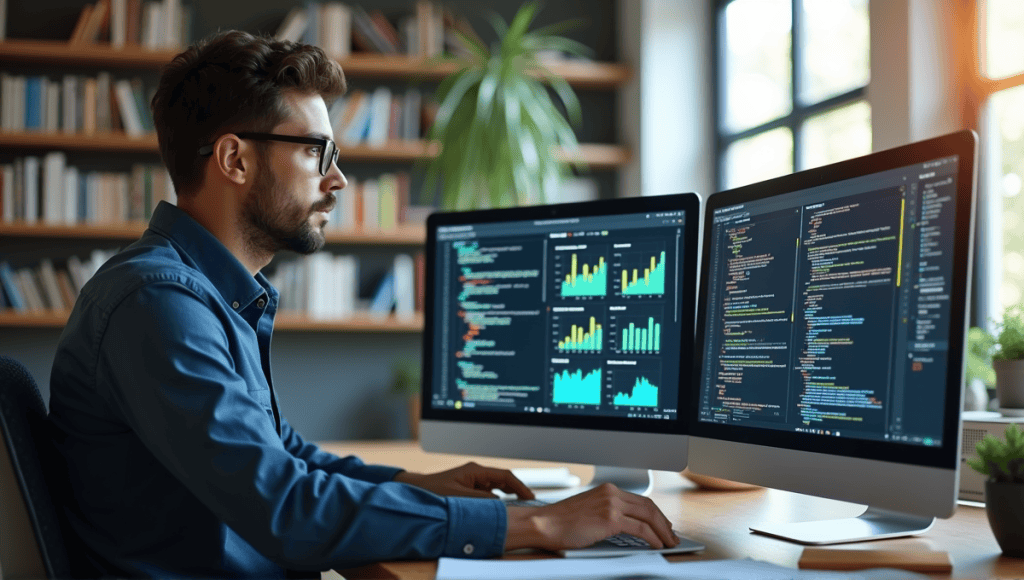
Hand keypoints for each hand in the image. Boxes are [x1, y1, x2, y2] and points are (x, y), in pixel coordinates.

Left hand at [394, 461, 535, 499]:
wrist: (416, 490)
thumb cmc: (433, 491)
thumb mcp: (459, 497)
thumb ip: (481, 499)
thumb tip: (499, 503)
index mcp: (475, 470)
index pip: (505, 476)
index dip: (520, 486)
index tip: (529, 496)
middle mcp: (476, 473)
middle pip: (504, 480)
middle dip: (517, 491)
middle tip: (529, 503)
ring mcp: (473, 480)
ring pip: (497, 487)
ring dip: (508, 495)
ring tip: (519, 506)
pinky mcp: (469, 488)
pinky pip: (489, 493)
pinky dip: (498, 499)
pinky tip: (502, 508)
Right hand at [504, 483, 678, 551]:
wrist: (545, 524)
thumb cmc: (561, 521)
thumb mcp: (588, 509)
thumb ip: (607, 511)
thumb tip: (626, 525)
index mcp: (607, 489)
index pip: (640, 500)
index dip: (655, 513)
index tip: (662, 524)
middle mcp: (611, 493)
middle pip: (648, 506)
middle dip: (664, 522)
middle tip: (671, 535)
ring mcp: (611, 505)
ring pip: (648, 516)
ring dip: (663, 531)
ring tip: (668, 542)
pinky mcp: (610, 519)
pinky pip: (640, 528)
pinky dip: (653, 537)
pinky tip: (656, 544)